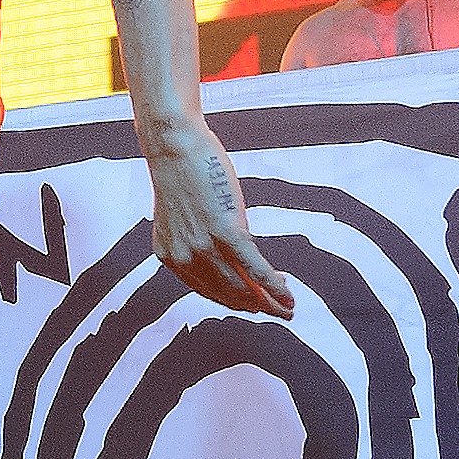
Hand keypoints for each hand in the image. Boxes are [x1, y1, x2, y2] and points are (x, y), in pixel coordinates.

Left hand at [143, 123, 294, 317]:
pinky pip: (256, 269)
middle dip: (256, 307)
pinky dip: (275, 286)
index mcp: (170, 256)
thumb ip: (194, 237)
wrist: (174, 146)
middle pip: (227, 294)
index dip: (235, 300)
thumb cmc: (180, 172)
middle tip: (277, 312)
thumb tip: (223, 249)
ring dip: (270, 302)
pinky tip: (288, 295)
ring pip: (244, 288)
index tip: (254, 303)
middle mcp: (185, 258)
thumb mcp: (181, 214)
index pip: (207, 290)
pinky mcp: (228, 233)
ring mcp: (205, 247)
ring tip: (288, 308)